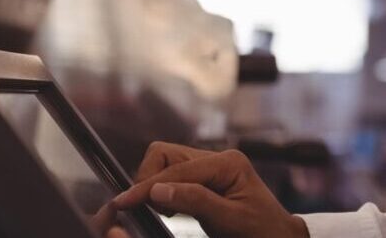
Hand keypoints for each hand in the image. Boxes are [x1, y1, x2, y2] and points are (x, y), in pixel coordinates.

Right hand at [111, 142, 308, 237]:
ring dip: (154, 185)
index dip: (146, 187)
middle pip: (164, 155)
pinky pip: (173, 176)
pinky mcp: (205, 179)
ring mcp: (211, 167)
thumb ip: (196, 202)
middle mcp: (218, 158)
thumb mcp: (230, 221)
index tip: (123, 203)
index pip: (174, 169)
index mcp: (228, 163)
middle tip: (145, 208)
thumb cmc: (262, 232)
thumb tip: (157, 190)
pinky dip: (163, 191)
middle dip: (147, 179)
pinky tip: (168, 209)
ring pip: (165, 163)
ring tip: (160, 211)